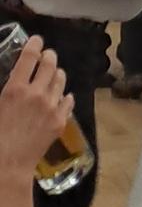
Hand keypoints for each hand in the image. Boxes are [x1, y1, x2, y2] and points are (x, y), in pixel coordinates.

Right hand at [0, 39, 72, 184]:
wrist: (7, 166)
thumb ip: (9, 89)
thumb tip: (16, 81)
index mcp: (15, 89)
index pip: (29, 56)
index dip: (34, 44)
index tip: (36, 40)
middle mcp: (36, 93)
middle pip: (50, 63)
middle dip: (49, 56)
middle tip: (47, 55)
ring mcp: (51, 107)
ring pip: (61, 79)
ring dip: (57, 73)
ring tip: (53, 74)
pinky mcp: (60, 121)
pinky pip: (68, 100)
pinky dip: (64, 96)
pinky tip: (61, 97)